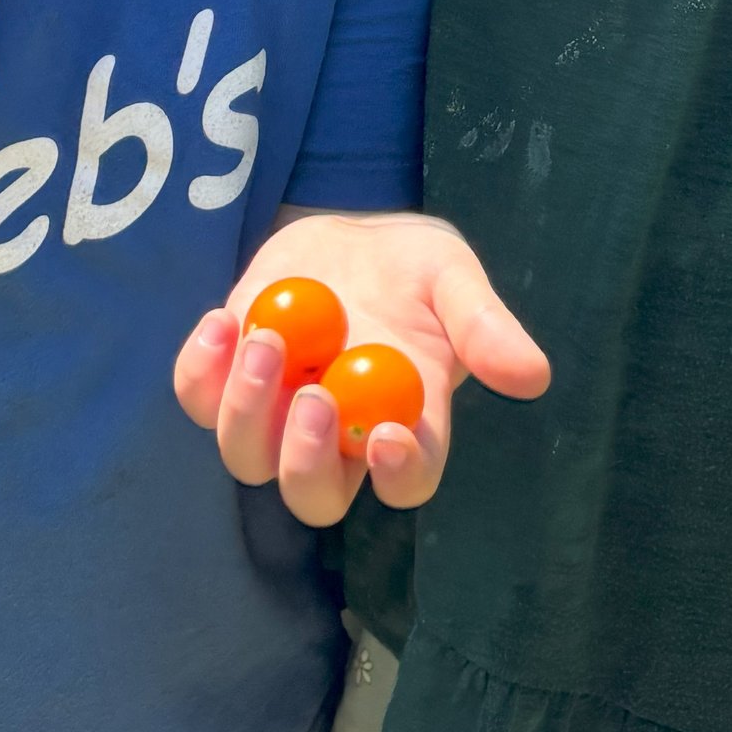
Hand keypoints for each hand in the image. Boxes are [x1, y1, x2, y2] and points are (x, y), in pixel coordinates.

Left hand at [175, 212, 548, 526]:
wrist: (351, 237)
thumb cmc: (413, 269)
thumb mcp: (454, 278)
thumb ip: (484, 324)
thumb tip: (533, 375)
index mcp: (405, 426)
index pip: (406, 482)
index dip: (397, 474)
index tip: (387, 436)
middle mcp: (339, 440)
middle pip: (314, 495)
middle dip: (308, 458)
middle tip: (316, 394)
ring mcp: (278, 415)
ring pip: (249, 457)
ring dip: (249, 410)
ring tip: (265, 336)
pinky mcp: (229, 377)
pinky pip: (198, 398)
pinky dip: (200, 370)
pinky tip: (220, 320)